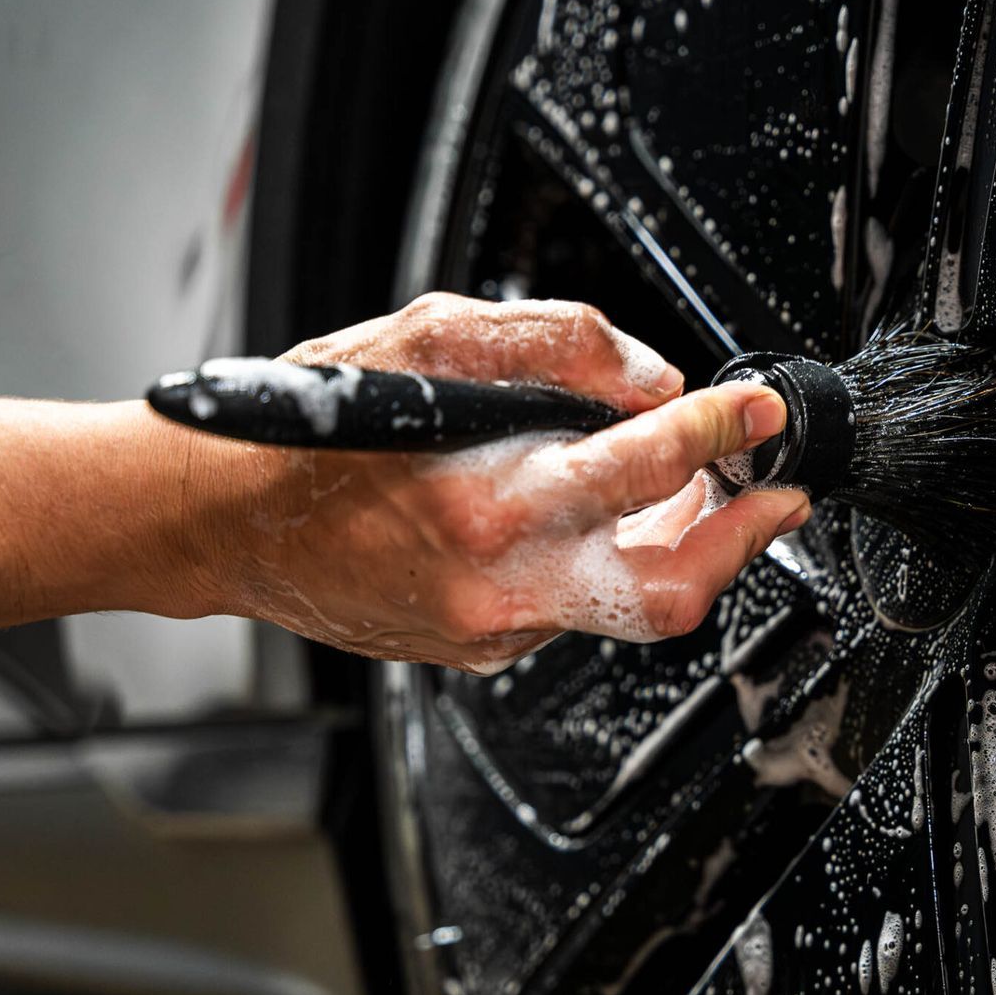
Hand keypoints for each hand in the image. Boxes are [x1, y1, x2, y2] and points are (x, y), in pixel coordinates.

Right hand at [194, 293, 809, 671]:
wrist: (218, 521)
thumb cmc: (306, 428)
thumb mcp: (422, 343)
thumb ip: (550, 345)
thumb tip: (648, 376)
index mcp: (484, 502)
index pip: (643, 467)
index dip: (718, 432)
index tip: (758, 410)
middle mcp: (495, 584)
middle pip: (669, 590)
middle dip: (744, 540)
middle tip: (778, 495)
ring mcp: (489, 630)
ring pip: (627, 604)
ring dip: (677, 545)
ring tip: (687, 487)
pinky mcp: (480, 651)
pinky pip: (575, 610)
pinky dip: (605, 563)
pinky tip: (595, 521)